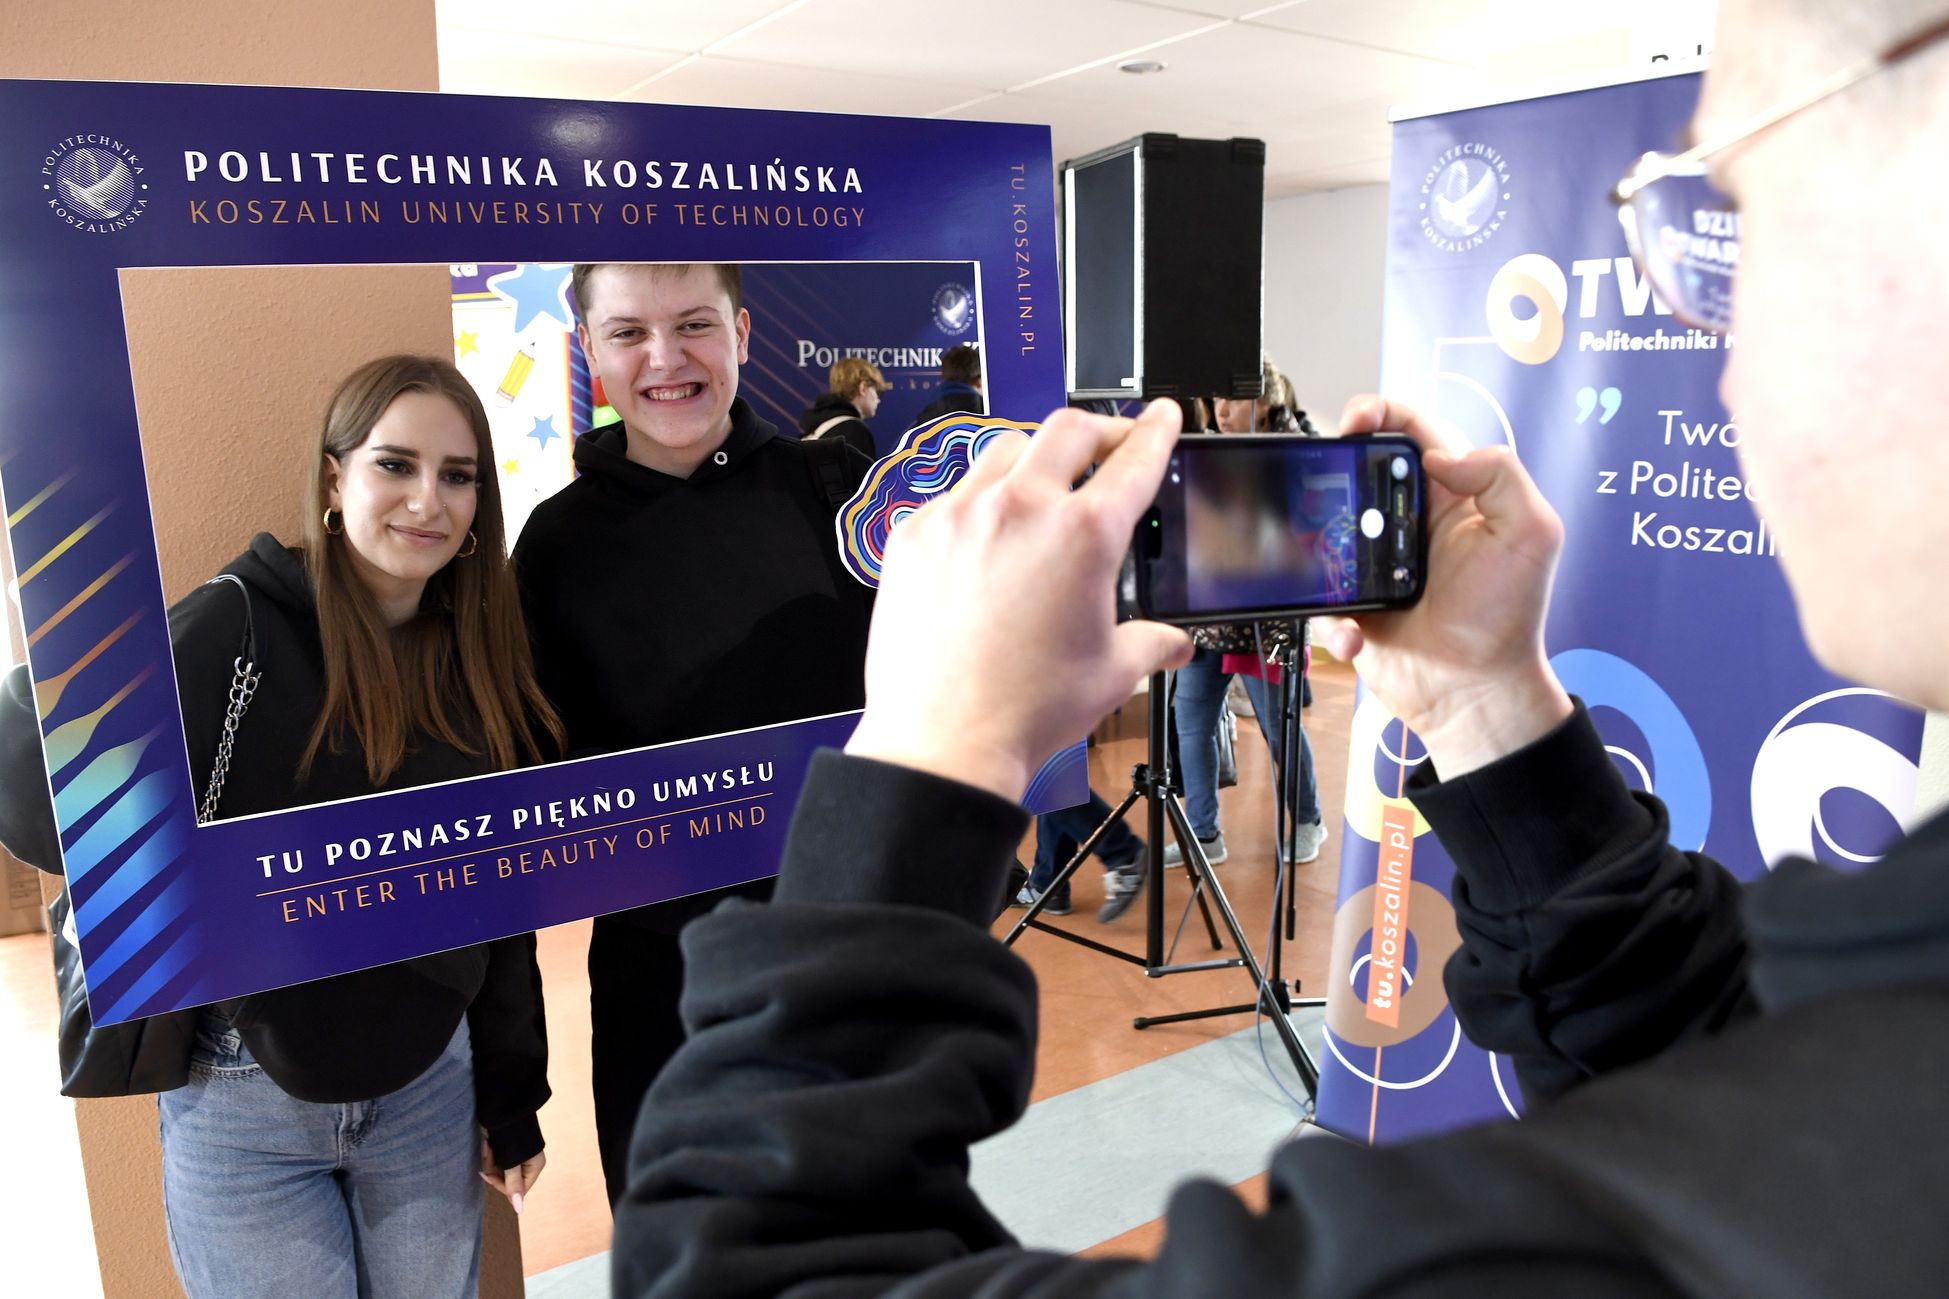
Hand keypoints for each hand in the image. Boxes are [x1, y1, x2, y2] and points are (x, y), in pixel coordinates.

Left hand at [480, 1139, 545, 1213]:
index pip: (518, 1190)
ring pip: (499, 1170)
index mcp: (535, 1166)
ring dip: (489, 1159)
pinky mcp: (507, 1149)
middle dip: (493, 1169)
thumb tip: (519, 1210)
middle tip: (487, 1153)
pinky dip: (489, 1153)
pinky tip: (487, 1141)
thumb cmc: (511, 1132)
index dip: (501, 1185)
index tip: (486, 1173)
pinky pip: (496, 1160)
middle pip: (506, 1180)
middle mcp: (527, 1163)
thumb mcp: (511, 1160)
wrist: (505, 1104)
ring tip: (487, 1143)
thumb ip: (514, 1184)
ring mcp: (517, 1155)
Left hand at [845, 399, 1193, 799]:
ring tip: (1045, 485)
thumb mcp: (1112, 673)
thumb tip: (1173, 643)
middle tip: (1111, 445)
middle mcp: (1021, 509)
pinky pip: (953, 494)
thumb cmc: (1025, 710)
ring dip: (1036, 457)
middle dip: (1100, 429)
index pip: (1134, 458)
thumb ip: (1151, 644)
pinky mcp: (913, 535)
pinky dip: (979, 501)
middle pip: (1068, 429)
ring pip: (1004, 451)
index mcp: (1084, 535)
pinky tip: (987, 534)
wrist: (944, 740)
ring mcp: (960, 516)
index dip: (1155, 430)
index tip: (1161, 416)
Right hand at [1318, 395, 1572, 777]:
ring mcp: (1375, 563)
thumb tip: (1441, 454)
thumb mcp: (1531, 534)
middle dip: (1334, 470)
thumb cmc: (1508, 620)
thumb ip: (1500, 476)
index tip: (1358, 420)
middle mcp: (1408, 522)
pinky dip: (1332, 616)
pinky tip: (1355, 631)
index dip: (1379, 413)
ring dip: (1321, 543)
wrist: (1476, 694)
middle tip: (1324, 477)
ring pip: (1326, 530)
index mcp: (1451, 494)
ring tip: (1339, 570)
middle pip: (1356, 471)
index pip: (1410, 431)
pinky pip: (1322, 598)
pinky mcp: (1353, 604)